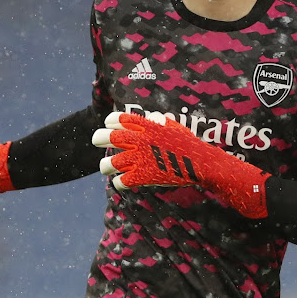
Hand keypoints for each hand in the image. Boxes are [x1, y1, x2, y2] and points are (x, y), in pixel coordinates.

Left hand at [92, 112, 270, 217]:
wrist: (200, 164)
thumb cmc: (189, 144)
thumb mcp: (175, 127)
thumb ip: (161, 121)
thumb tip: (152, 115)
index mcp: (148, 127)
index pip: (122, 119)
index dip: (112, 121)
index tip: (108, 123)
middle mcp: (141, 141)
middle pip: (111, 138)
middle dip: (100, 138)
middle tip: (96, 140)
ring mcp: (141, 159)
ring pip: (112, 162)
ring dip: (106, 165)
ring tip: (106, 167)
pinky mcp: (143, 177)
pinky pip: (122, 181)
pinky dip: (118, 182)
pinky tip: (120, 181)